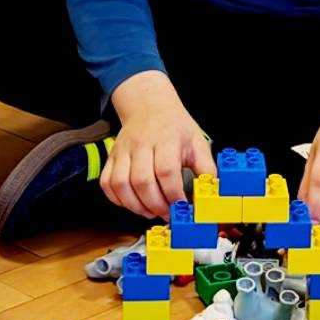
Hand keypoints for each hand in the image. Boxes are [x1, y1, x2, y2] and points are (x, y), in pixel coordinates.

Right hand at [103, 71, 214, 218]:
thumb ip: (206, 169)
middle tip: (166, 213)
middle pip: (142, 180)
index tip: (181, 206)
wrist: (150, 106)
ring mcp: (123, 150)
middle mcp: (141, 144)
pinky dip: (117, 199)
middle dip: (155, 205)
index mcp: (166, 139)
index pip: (166, 170)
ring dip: (135, 205)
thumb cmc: (174, 127)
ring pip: (121, 184)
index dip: (173, 193)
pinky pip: (107, 183)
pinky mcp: (112, 157)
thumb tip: (212, 193)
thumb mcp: (197, 142)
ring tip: (150, 211)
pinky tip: (133, 203)